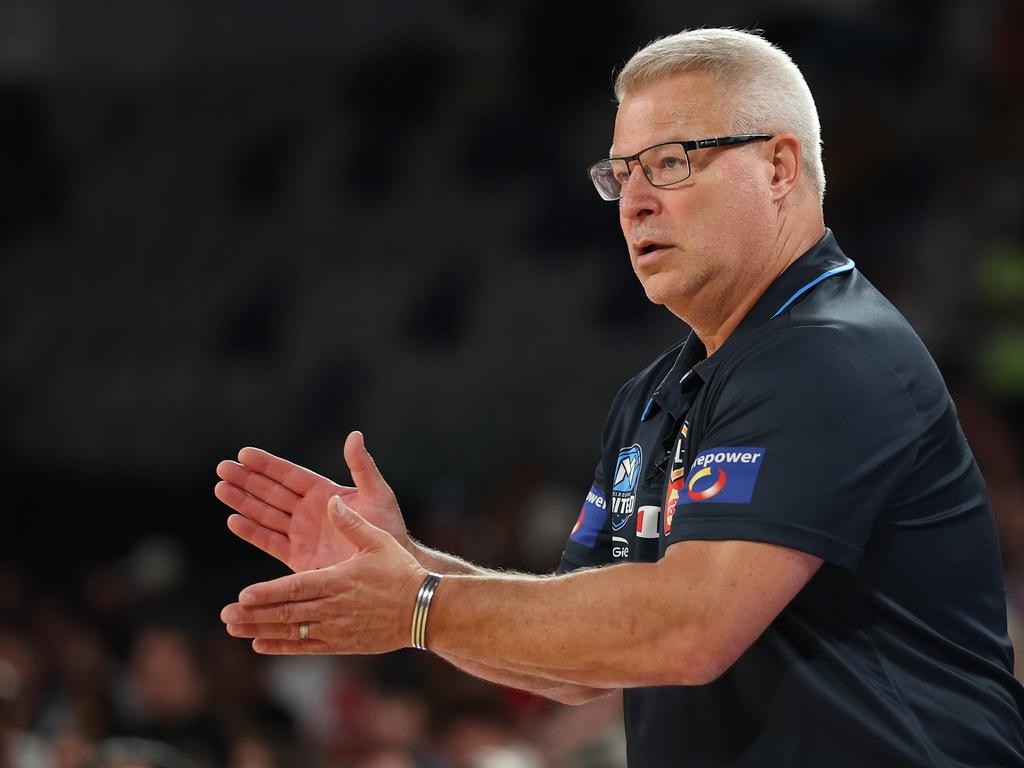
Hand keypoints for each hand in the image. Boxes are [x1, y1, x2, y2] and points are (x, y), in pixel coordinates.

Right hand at [215, 431, 409, 571]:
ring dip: (243, 502)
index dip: (267, 465)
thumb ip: (362, 467)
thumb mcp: (377, 494)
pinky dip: (252, 532)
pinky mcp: (297, 557)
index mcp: (324, 492)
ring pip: (265, 514)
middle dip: (247, 480)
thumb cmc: (388, 527)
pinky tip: (233, 521)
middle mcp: (308, 510)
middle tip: (222, 468)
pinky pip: (270, 542)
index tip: (244, 453)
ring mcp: (301, 533)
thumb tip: (354, 435)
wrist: (387, 568)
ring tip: (221, 489)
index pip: (289, 474)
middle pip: (271, 491)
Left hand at [221, 496, 426, 654]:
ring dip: (260, 630)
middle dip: (254, 614)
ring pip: (291, 632)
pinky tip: (260, 645)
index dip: (269, 593)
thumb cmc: (402, 572)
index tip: (244, 595)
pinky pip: (306, 647)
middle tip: (225, 615)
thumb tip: (332, 500)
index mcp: (339, 581)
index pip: (296, 588)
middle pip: (287, 613)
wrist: (425, 610)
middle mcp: (333, 607)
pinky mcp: (342, 643)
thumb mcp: (378, 541)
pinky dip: (282, 647)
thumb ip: (351, 523)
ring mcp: (336, 628)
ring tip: (234, 630)